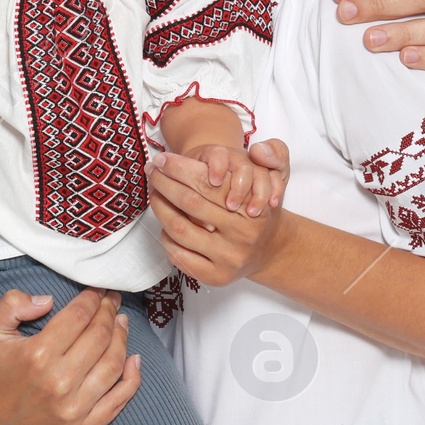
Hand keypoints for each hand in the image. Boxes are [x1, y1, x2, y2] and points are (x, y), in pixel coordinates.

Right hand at [0, 287, 141, 424]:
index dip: (92, 297)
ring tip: (121, 322)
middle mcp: (58, 382)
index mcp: (37, 355)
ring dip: (122, 338)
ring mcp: (72, 409)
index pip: (79, 316)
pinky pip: (117, 401)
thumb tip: (49, 299)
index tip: (98, 288)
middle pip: (100, 336)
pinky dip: (132, 379)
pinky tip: (134, 359)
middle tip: (111, 300)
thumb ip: (12, 304)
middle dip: (109, 312)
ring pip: (112, 364)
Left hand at [148, 140, 289, 287]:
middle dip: (165, 183)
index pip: (207, 181)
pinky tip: (165, 224)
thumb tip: (246, 147)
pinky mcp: (217, 276)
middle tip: (152, 171)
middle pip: (190, 202)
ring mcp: (229, 258)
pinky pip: (180, 255)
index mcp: (252, 206)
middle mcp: (243, 233)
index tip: (162, 158)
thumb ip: (264, 156)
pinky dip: (166, 237)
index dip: (180, 167)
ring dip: (160, 208)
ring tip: (154, 193)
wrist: (272, 249)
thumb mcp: (265, 180)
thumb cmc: (257, 210)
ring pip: (180, 229)